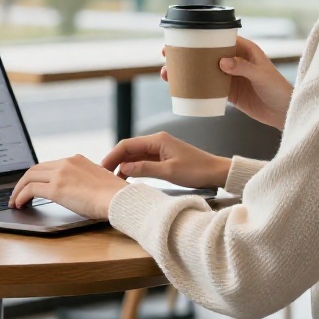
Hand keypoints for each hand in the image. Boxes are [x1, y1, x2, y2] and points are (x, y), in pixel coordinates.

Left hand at [8, 155, 127, 219]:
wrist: (119, 199)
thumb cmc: (114, 196)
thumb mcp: (98, 180)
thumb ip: (85, 181)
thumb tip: (78, 192)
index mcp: (76, 160)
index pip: (49, 165)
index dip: (38, 176)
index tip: (32, 185)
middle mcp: (66, 163)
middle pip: (36, 169)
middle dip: (24, 181)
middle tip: (18, 193)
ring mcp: (60, 174)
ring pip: (29, 177)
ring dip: (19, 189)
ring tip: (15, 201)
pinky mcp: (56, 188)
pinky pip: (30, 190)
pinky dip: (21, 196)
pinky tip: (19, 205)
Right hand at [100, 132, 229, 188]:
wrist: (216, 172)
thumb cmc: (197, 170)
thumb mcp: (169, 172)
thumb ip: (145, 169)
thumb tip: (123, 168)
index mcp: (157, 140)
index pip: (127, 145)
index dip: (113, 156)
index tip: (102, 168)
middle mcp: (157, 141)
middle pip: (129, 149)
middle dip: (115, 160)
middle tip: (104, 174)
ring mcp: (160, 149)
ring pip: (135, 155)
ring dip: (123, 165)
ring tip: (113, 178)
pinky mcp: (164, 157)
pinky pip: (143, 160)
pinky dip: (134, 168)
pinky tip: (128, 177)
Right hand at [161, 36, 293, 129]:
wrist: (285, 113)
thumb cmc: (279, 90)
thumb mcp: (262, 76)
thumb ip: (244, 67)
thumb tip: (222, 61)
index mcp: (244, 49)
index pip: (217, 38)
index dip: (198, 37)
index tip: (180, 38)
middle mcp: (234, 60)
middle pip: (204, 53)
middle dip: (185, 54)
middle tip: (166, 56)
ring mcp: (229, 76)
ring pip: (202, 70)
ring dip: (185, 71)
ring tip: (167, 75)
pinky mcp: (227, 92)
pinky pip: (206, 87)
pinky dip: (193, 87)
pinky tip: (180, 89)